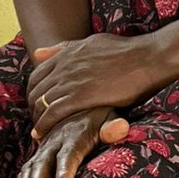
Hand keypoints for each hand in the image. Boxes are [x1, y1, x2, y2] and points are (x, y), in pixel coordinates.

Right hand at [14, 106, 128, 177]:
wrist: (81, 102)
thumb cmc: (100, 117)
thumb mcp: (108, 118)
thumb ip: (111, 128)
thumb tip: (122, 127)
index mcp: (75, 134)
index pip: (69, 154)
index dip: (64, 171)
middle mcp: (55, 140)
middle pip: (43, 164)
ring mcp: (44, 147)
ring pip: (31, 169)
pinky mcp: (38, 154)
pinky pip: (25, 172)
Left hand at [28, 33, 156, 139]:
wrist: (146, 58)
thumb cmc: (124, 51)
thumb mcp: (91, 43)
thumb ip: (64, 49)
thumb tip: (39, 53)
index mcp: (67, 53)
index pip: (36, 74)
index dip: (33, 92)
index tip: (37, 105)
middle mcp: (65, 65)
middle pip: (35, 89)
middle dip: (32, 107)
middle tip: (37, 122)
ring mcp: (72, 79)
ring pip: (41, 101)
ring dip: (36, 119)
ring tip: (39, 132)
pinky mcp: (82, 95)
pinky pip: (53, 112)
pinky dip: (44, 124)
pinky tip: (42, 134)